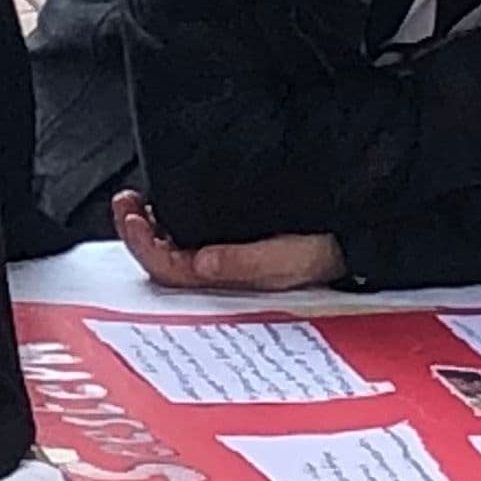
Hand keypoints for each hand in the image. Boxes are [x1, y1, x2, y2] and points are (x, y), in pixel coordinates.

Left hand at [112, 193, 346, 294]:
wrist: (355, 235)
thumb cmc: (325, 252)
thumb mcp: (292, 258)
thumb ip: (248, 262)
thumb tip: (200, 263)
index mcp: (227, 282)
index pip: (170, 270)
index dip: (145, 246)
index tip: (135, 215)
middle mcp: (217, 270)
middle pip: (161, 258)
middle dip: (136, 231)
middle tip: (126, 201)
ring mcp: (221, 253)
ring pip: (169, 246)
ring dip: (147, 223)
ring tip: (134, 199)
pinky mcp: (229, 235)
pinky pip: (186, 232)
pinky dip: (167, 216)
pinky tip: (162, 199)